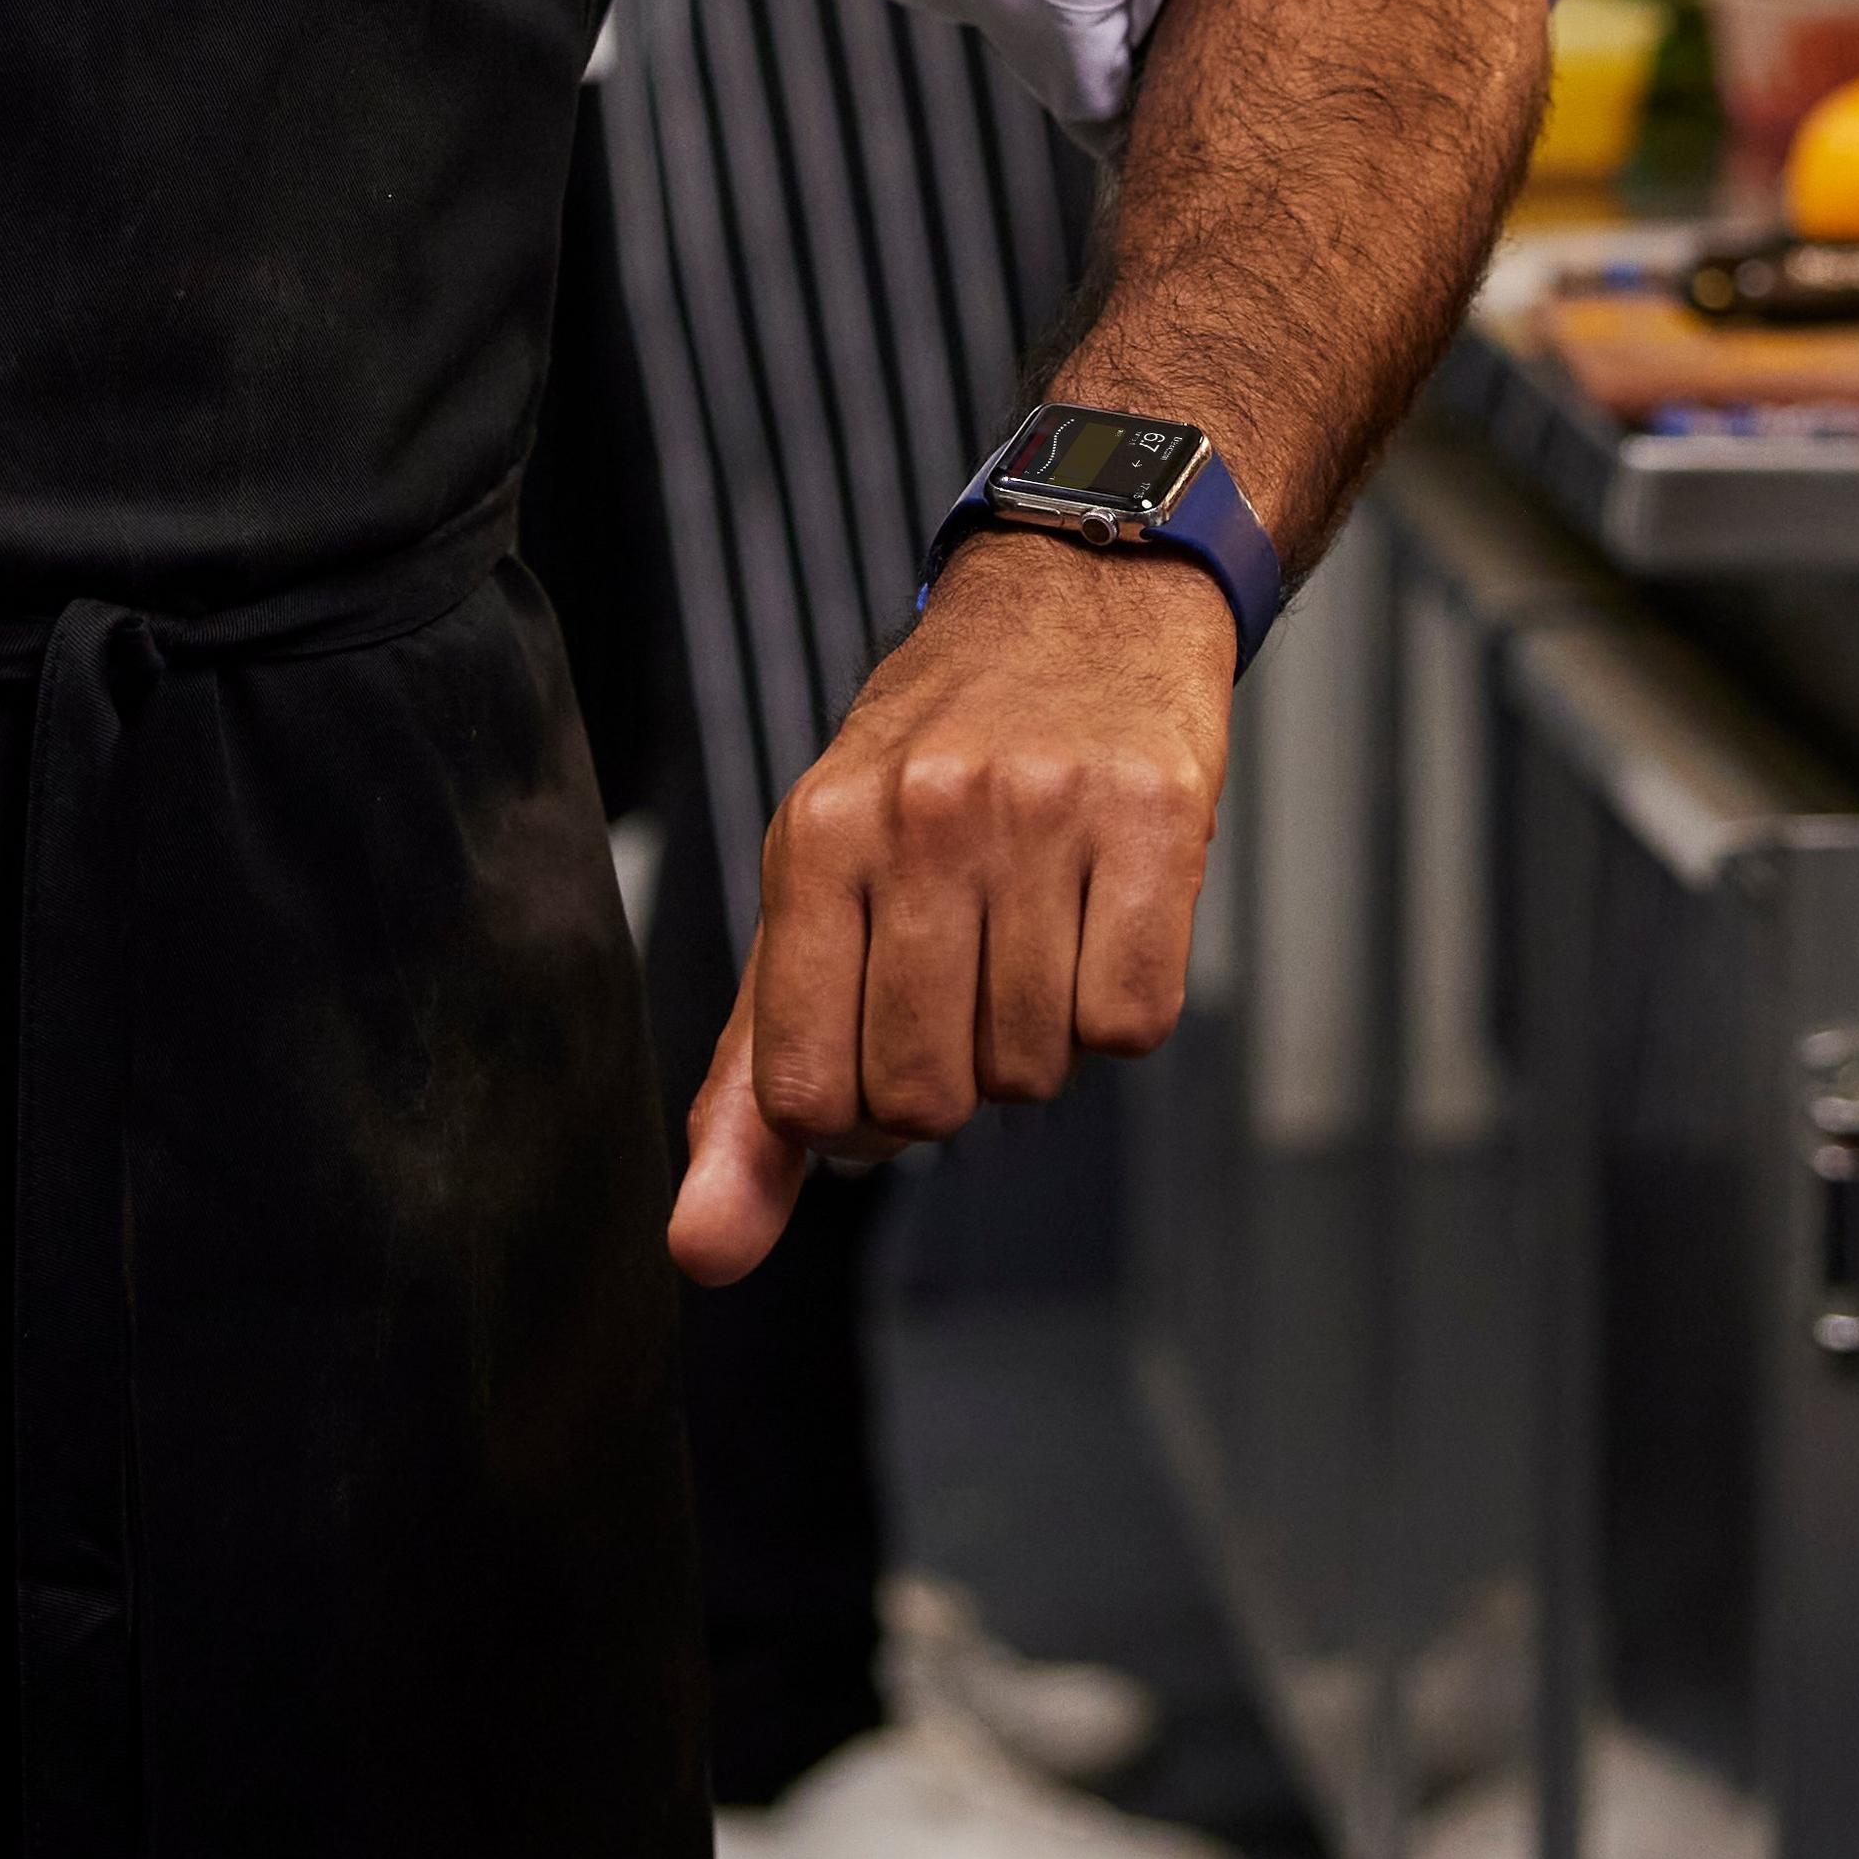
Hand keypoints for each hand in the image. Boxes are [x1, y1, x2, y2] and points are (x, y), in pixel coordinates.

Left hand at [669, 533, 1230, 1281]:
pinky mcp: (1155, 818)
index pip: (801, 1093)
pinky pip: (1134, 1025)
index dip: (847, 1118)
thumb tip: (702, 1256)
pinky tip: (1103, 922)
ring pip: (1034, 1069)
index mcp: (816, 837)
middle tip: (965, 991)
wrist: (1082, 602)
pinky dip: (1121, 1009)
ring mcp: (1042, 813)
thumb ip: (753, 1084)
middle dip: (948, 1085)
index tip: (875, 1055)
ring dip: (1037, 1041)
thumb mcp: (815, 891)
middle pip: (925, 1096)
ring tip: (1034, 936)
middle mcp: (921, 818)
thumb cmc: (932, 768)